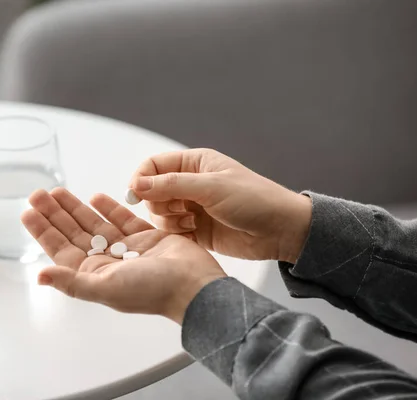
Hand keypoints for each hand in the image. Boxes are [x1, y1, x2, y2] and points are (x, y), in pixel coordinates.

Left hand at [21, 188, 225, 323]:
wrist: (194, 284)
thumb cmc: (151, 290)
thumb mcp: (105, 288)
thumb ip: (72, 281)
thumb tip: (40, 277)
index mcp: (94, 274)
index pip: (61, 249)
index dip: (44, 231)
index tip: (27, 212)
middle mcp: (107, 261)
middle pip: (74, 232)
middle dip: (55, 213)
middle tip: (37, 193)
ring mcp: (127, 248)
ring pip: (95, 223)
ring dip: (76, 207)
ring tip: (58, 191)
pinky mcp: (146, 237)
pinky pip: (122, 219)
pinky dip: (108, 207)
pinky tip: (95, 196)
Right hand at [129, 148, 311, 262]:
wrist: (281, 230)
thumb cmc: (253, 200)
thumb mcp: (211, 187)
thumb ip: (171, 185)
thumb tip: (136, 183)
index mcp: (194, 164)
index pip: (154, 166)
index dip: (141, 179)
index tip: (134, 194)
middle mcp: (190, 184)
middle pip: (152, 192)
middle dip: (158, 203)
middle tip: (179, 209)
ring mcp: (192, 207)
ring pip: (159, 214)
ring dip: (170, 221)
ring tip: (193, 222)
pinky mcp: (196, 230)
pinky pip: (172, 232)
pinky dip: (177, 234)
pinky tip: (195, 233)